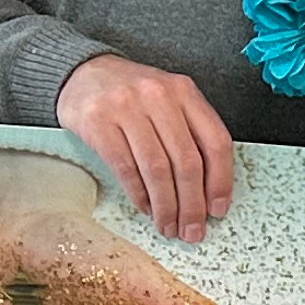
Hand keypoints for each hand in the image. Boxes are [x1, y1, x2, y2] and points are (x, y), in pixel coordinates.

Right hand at [53, 54, 237, 242]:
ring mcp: (127, 108)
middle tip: (192, 230)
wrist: (83, 74)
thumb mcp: (168, 101)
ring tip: (168, 227)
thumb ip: (190, 134)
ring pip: (157, 170)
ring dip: (166, 207)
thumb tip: (206, 191)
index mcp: (184, 91)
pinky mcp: (99, 122)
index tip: (218, 209)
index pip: (215, 142)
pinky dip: (139, 195)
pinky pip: (126, 168)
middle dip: (192, 205)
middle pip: (186, 161)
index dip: (221, 182)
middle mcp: (159, 96)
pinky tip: (146, 208)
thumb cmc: (133, 95)